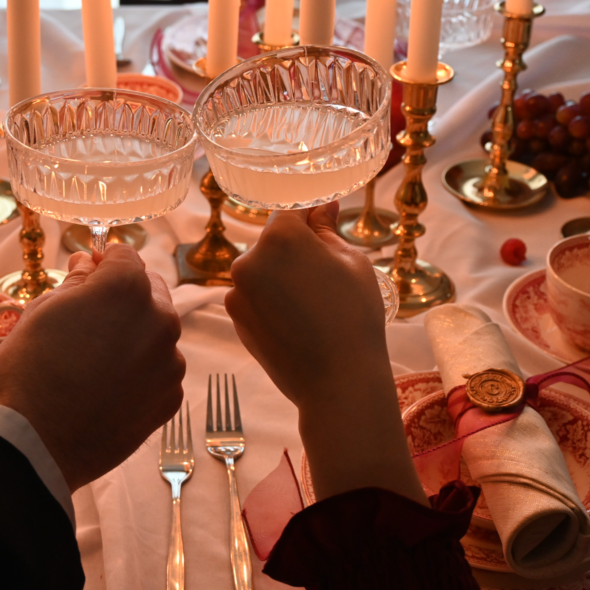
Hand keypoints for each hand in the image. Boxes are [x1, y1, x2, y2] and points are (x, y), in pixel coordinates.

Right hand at [0, 245, 184, 491]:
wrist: (31, 445)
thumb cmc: (27, 372)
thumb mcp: (42, 311)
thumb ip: (76, 282)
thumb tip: (88, 264)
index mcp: (126, 288)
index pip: (124, 256)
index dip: (102, 263)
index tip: (86, 275)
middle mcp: (159, 319)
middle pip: (149, 291)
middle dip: (123, 297)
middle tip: (87, 322)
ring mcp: (169, 362)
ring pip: (156, 333)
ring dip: (134, 336)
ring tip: (94, 362)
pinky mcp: (170, 399)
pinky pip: (159, 371)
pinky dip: (141, 373)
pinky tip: (107, 388)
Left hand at [225, 203, 425, 504]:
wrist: (338, 381)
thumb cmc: (354, 316)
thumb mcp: (352, 263)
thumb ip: (328, 230)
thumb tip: (324, 207)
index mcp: (280, 237)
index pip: (292, 212)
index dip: (311, 220)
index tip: (326, 228)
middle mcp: (249, 259)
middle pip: (273, 243)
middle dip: (295, 252)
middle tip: (325, 277)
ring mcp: (237, 290)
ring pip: (262, 270)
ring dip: (280, 277)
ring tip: (312, 305)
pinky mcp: (235, 317)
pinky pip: (254, 296)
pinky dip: (270, 301)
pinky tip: (297, 321)